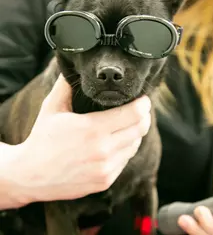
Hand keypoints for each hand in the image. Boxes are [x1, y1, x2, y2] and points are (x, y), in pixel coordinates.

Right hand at [1, 74, 150, 207]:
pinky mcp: (105, 181)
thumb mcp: (52, 108)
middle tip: (142, 109)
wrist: (31, 175)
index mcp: (92, 129)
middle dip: (145, 116)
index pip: (134, 114)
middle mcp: (103, 150)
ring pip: (135, 145)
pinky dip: (126, 148)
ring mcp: (106, 168)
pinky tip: (118, 142)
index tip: (143, 99)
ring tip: (129, 124)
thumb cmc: (42, 139)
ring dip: (136, 133)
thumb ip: (66, 86)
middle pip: (141, 129)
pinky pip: (126, 160)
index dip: (143, 104)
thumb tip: (73, 68)